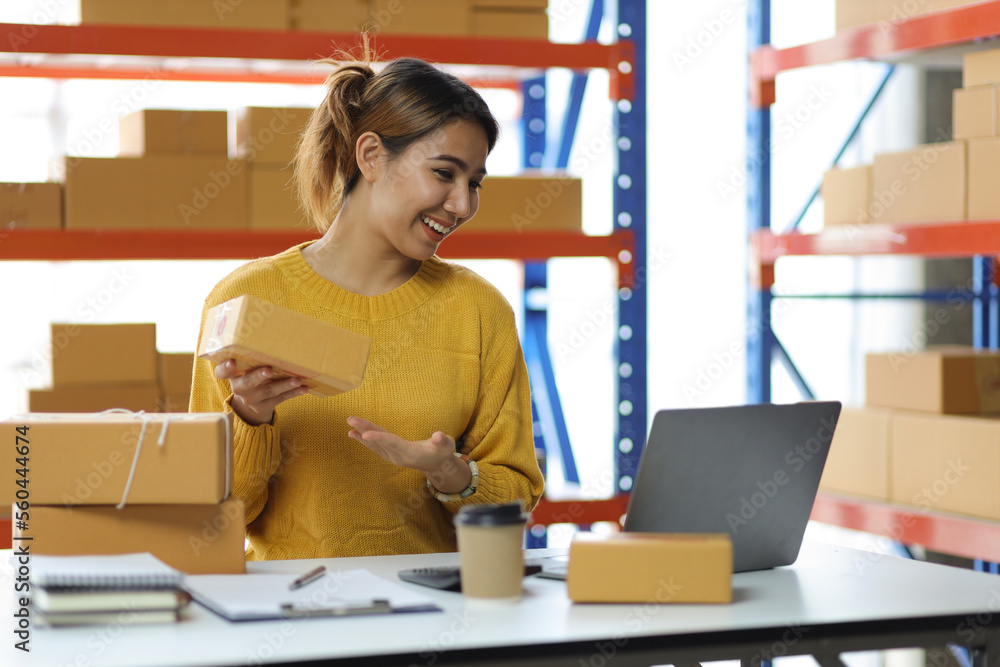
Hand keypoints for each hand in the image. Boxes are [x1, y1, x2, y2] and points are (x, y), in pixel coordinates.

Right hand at [214, 359, 307, 425]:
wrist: (252, 404)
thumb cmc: (250, 375)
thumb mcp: (246, 367)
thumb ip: (253, 356)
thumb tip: (277, 330)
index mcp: (232, 375)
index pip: (222, 372)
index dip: (225, 368)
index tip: (231, 362)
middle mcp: (240, 388)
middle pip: (248, 382)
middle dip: (258, 376)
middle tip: (268, 370)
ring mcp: (252, 399)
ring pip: (269, 391)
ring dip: (284, 384)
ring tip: (297, 380)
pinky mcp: (265, 406)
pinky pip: (280, 398)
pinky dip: (293, 393)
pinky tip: (304, 388)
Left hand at [346, 416, 471, 493]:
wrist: (437, 466)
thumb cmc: (443, 452)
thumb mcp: (447, 445)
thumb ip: (443, 440)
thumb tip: (439, 436)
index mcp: (412, 453)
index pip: (393, 443)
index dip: (379, 438)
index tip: (365, 434)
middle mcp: (399, 457)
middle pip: (380, 442)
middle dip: (365, 431)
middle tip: (351, 420)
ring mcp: (393, 457)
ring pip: (375, 444)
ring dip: (361, 434)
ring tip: (349, 425)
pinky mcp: (390, 455)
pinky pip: (375, 447)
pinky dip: (364, 440)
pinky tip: (354, 433)